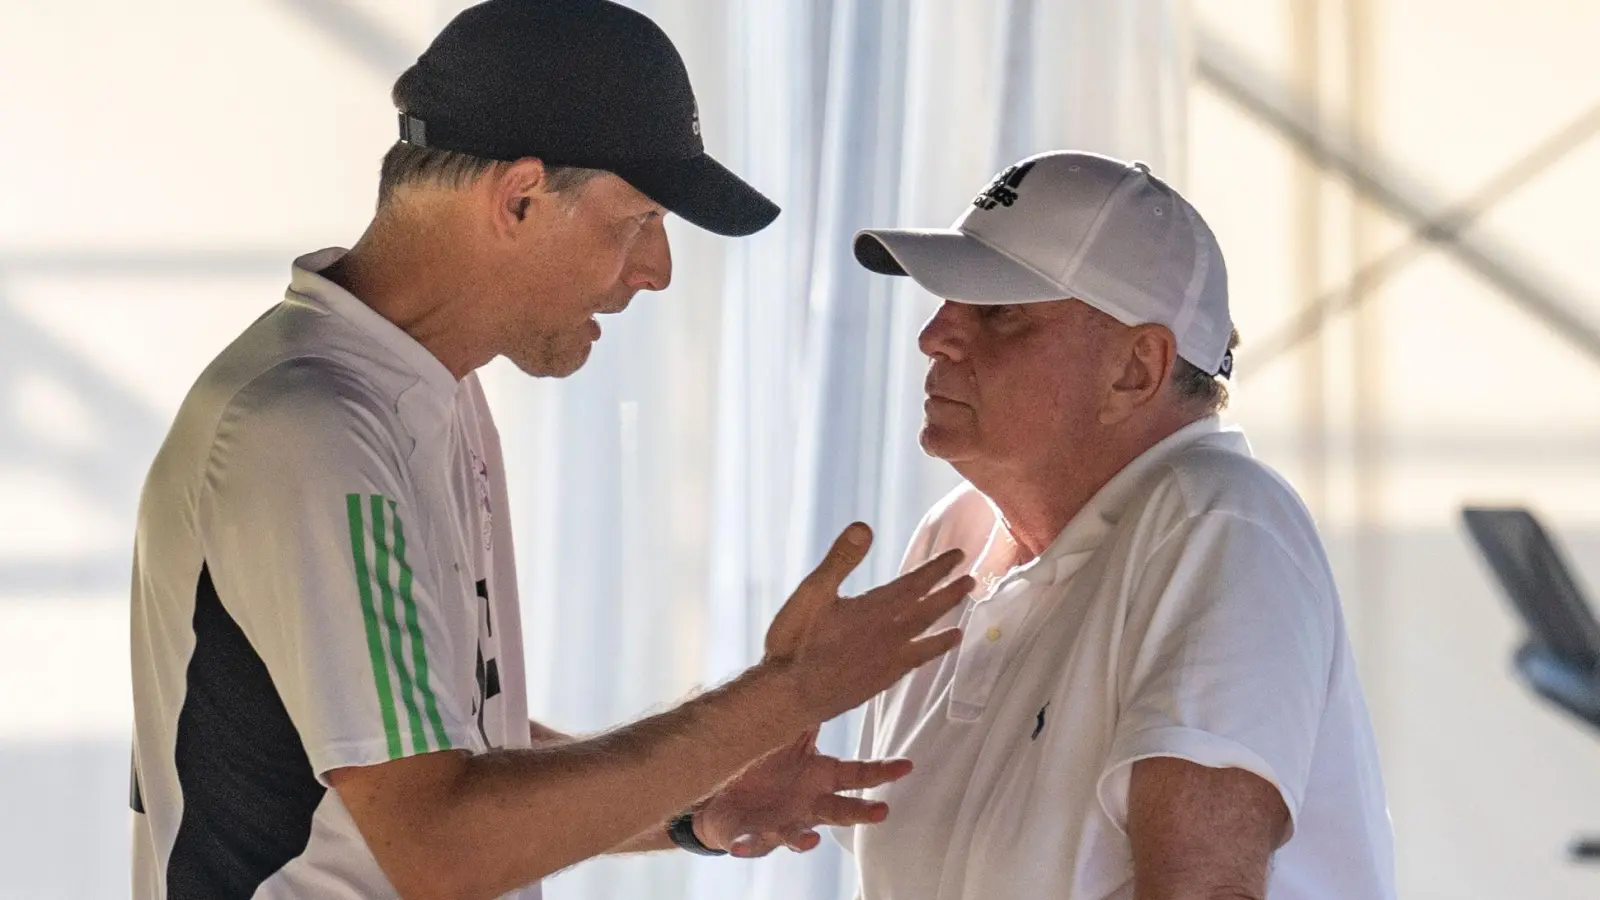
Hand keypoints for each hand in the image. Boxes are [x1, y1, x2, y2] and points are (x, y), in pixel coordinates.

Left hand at [694, 727, 912, 856]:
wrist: (720, 783)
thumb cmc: (762, 757)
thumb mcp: (788, 732)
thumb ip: (809, 712)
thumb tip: (835, 676)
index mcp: (819, 777)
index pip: (857, 774)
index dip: (883, 771)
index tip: (906, 766)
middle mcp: (807, 804)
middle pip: (840, 811)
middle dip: (860, 812)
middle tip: (882, 811)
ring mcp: (781, 823)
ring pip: (797, 835)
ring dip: (803, 839)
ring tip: (811, 839)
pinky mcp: (750, 836)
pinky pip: (750, 843)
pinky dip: (748, 845)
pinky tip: (740, 846)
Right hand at [762, 522, 971, 724]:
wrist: (789, 695)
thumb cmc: (794, 641)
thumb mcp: (811, 592)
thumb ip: (840, 560)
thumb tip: (864, 527)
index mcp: (874, 609)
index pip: (915, 584)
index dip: (938, 568)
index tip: (959, 556)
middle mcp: (888, 635)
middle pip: (927, 611)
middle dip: (950, 594)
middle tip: (971, 581)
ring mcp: (885, 662)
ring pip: (925, 640)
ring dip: (944, 629)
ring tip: (961, 627)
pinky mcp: (878, 682)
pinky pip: (912, 665)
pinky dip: (925, 658)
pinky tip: (925, 658)